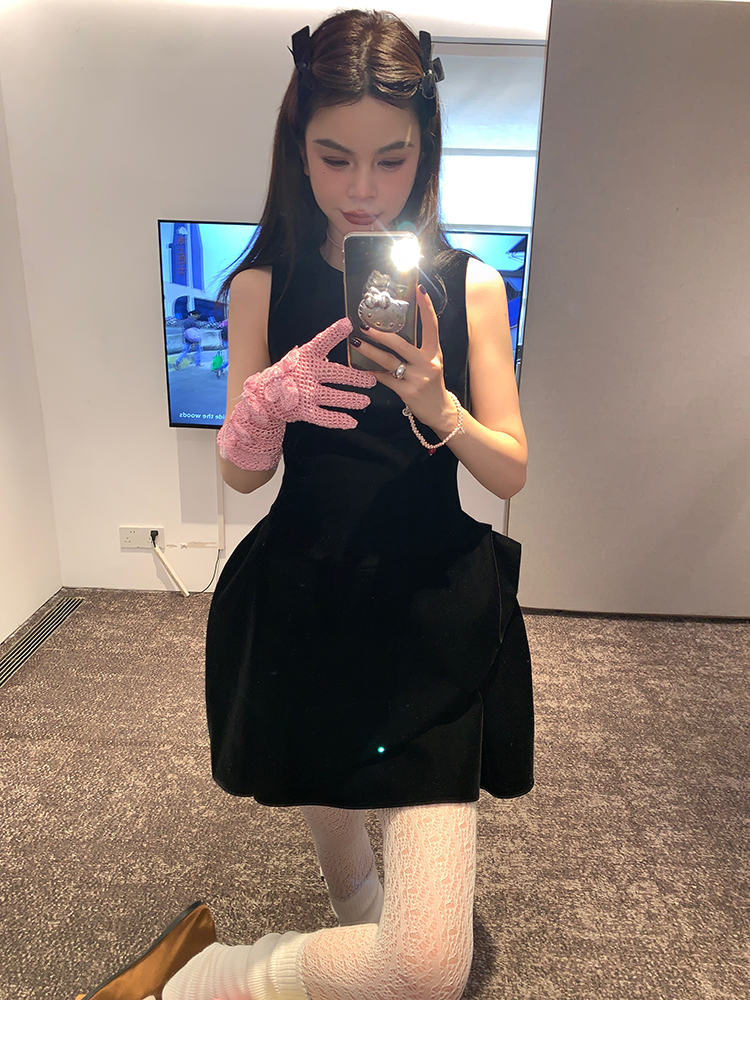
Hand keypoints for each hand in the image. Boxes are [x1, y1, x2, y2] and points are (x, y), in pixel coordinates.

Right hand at [218, 317, 376, 470]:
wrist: (264, 394)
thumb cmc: (288, 373)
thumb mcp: (302, 356)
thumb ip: (322, 347)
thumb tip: (347, 328)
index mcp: (306, 357)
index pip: (321, 342)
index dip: (334, 333)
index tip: (348, 325)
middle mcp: (307, 374)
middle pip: (336, 374)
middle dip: (356, 378)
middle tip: (371, 381)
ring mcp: (305, 393)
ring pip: (334, 397)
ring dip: (352, 399)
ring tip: (365, 401)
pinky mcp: (304, 411)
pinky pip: (324, 417)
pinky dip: (339, 420)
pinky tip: (351, 421)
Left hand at [352, 285, 456, 433]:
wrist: (440, 412)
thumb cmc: (431, 385)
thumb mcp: (431, 364)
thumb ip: (417, 350)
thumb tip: (394, 333)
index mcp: (434, 353)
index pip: (432, 326)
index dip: (426, 307)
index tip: (419, 289)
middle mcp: (428, 363)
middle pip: (402, 344)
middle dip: (381, 334)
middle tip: (365, 326)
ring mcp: (417, 378)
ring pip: (390, 361)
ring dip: (370, 351)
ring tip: (357, 342)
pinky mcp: (408, 392)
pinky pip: (385, 379)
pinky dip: (371, 372)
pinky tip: (359, 368)